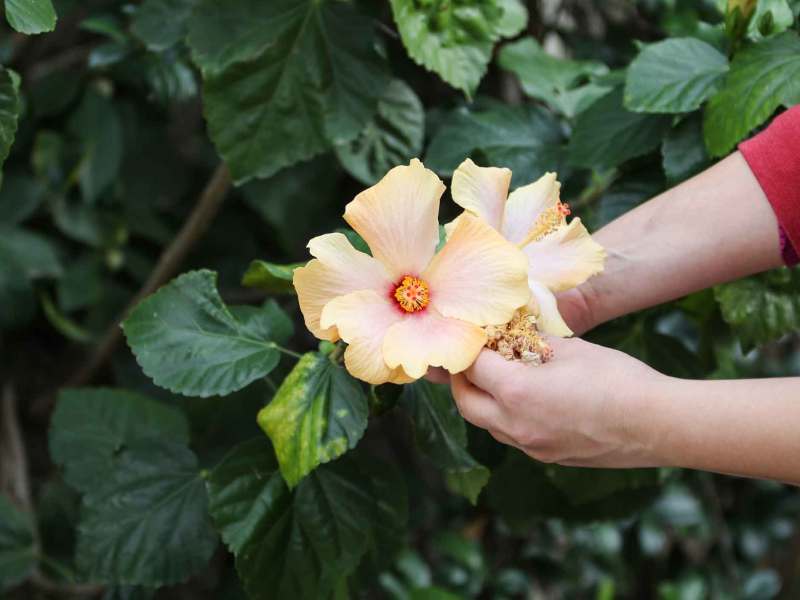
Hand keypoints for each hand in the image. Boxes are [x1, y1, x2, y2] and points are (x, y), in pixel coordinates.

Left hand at [450, 337, 668, 467]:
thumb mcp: (571, 349)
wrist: (657, 424)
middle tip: (471, 361)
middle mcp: (515, 425)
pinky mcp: (548, 457)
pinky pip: (513, 437)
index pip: (473, 367)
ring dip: (483, 402)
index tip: (474, 336)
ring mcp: (532, 447)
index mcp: (516, 393)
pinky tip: (525, 401)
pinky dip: (507, 418)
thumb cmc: (617, 379)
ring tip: (496, 380)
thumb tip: (517, 335)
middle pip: (467, 404)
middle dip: (463, 380)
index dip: (471, 348)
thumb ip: (535, 343)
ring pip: (488, 426)